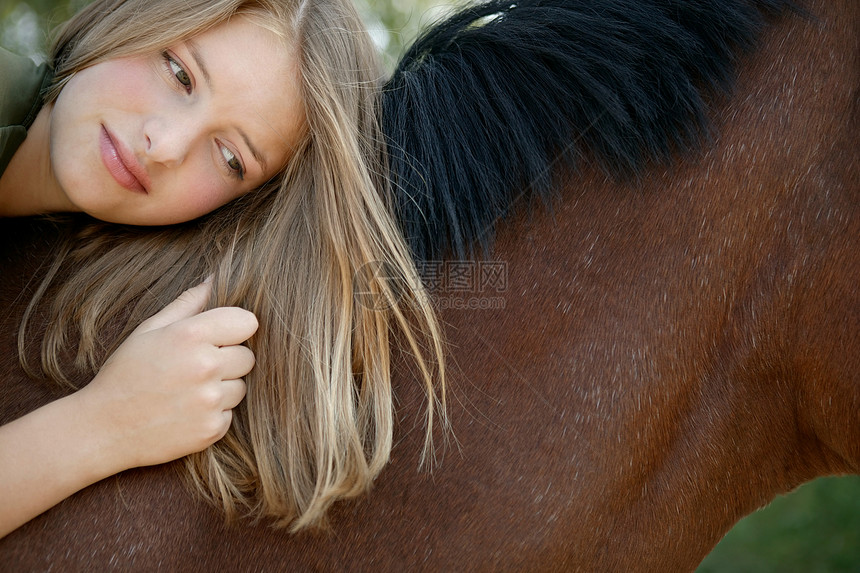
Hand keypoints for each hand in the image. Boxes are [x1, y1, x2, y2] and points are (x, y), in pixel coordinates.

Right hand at [76, 282, 257, 469]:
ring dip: (222, 388)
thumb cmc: (125, 374)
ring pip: (241, 386)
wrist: (103, 429)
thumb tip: (215, 279)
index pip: (247, 322)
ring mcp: (210, 401)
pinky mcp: (213, 429)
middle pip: (248, 356)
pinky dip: (213, 413)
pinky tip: (185, 412)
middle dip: (228, 360)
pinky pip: (230, 413)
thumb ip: (187, 304)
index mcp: (190, 335)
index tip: (219, 337)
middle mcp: (205, 366)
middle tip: (194, 368)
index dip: (235, 329)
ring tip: (187, 391)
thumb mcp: (149, 331)